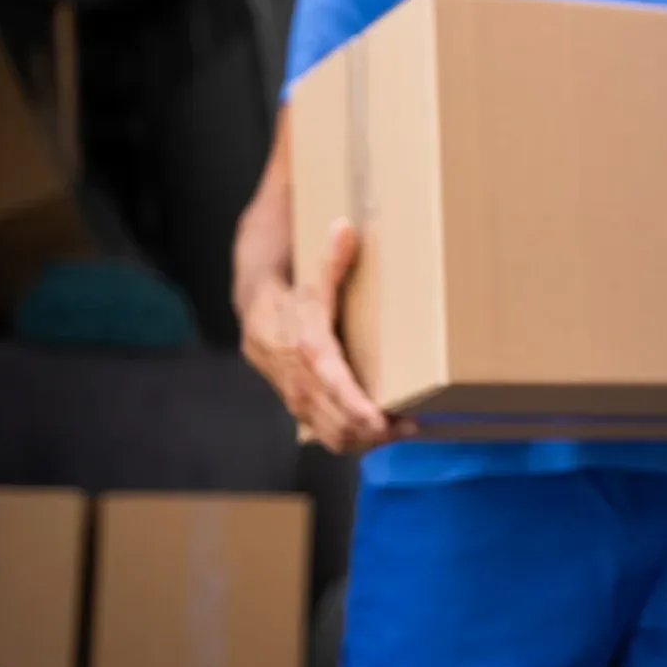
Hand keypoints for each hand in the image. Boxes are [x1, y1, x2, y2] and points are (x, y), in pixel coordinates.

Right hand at [240, 220, 408, 452]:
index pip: (322, 375)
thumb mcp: (313, 268)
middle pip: (326, 411)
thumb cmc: (296, 282)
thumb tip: (345, 230)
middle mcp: (286, 369)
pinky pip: (320, 430)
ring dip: (362, 436)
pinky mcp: (293, 401)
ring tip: (401, 430)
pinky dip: (350, 435)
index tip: (379, 419)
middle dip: (367, 426)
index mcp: (292, 338)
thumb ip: (332, 257)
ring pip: (323, 429)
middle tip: (410, 425)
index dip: (350, 400)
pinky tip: (378, 432)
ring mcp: (287, 389)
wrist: (255, 299)